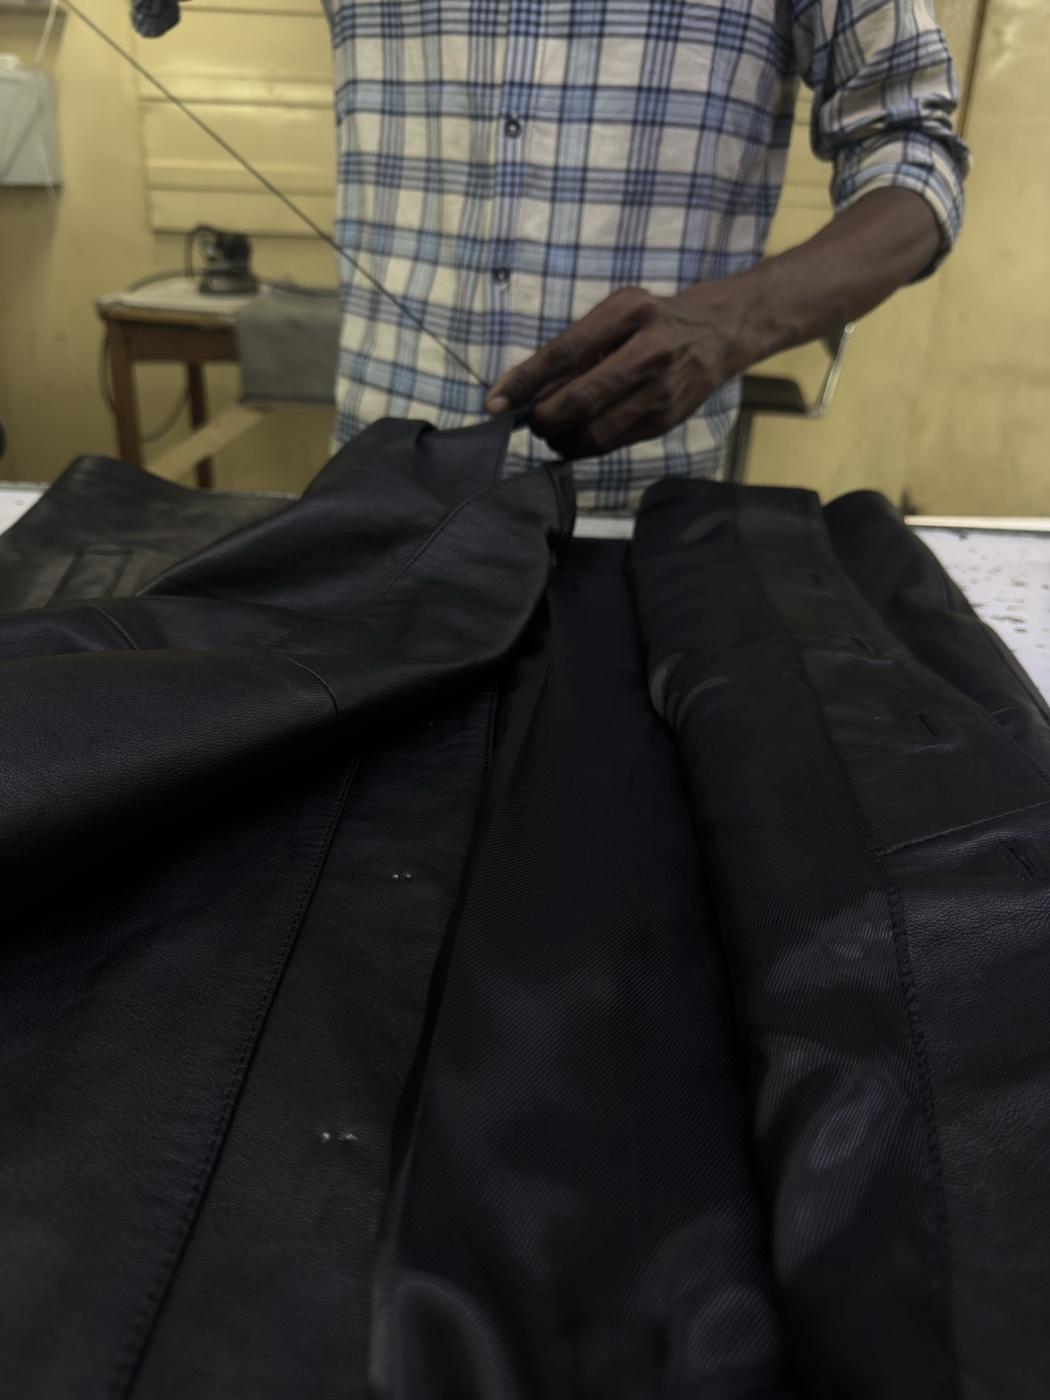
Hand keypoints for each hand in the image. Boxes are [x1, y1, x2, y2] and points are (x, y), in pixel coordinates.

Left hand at [484, 278, 759, 458]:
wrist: (718, 332)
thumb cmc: (652, 321)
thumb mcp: (616, 313)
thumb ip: (575, 348)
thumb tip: (523, 390)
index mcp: (629, 311)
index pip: (563, 352)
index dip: (524, 381)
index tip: (495, 402)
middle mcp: (649, 349)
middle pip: (579, 398)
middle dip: (543, 419)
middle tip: (531, 422)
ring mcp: (661, 389)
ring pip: (595, 431)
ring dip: (562, 439)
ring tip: (553, 433)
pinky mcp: (666, 419)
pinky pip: (613, 443)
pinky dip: (585, 445)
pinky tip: (577, 437)